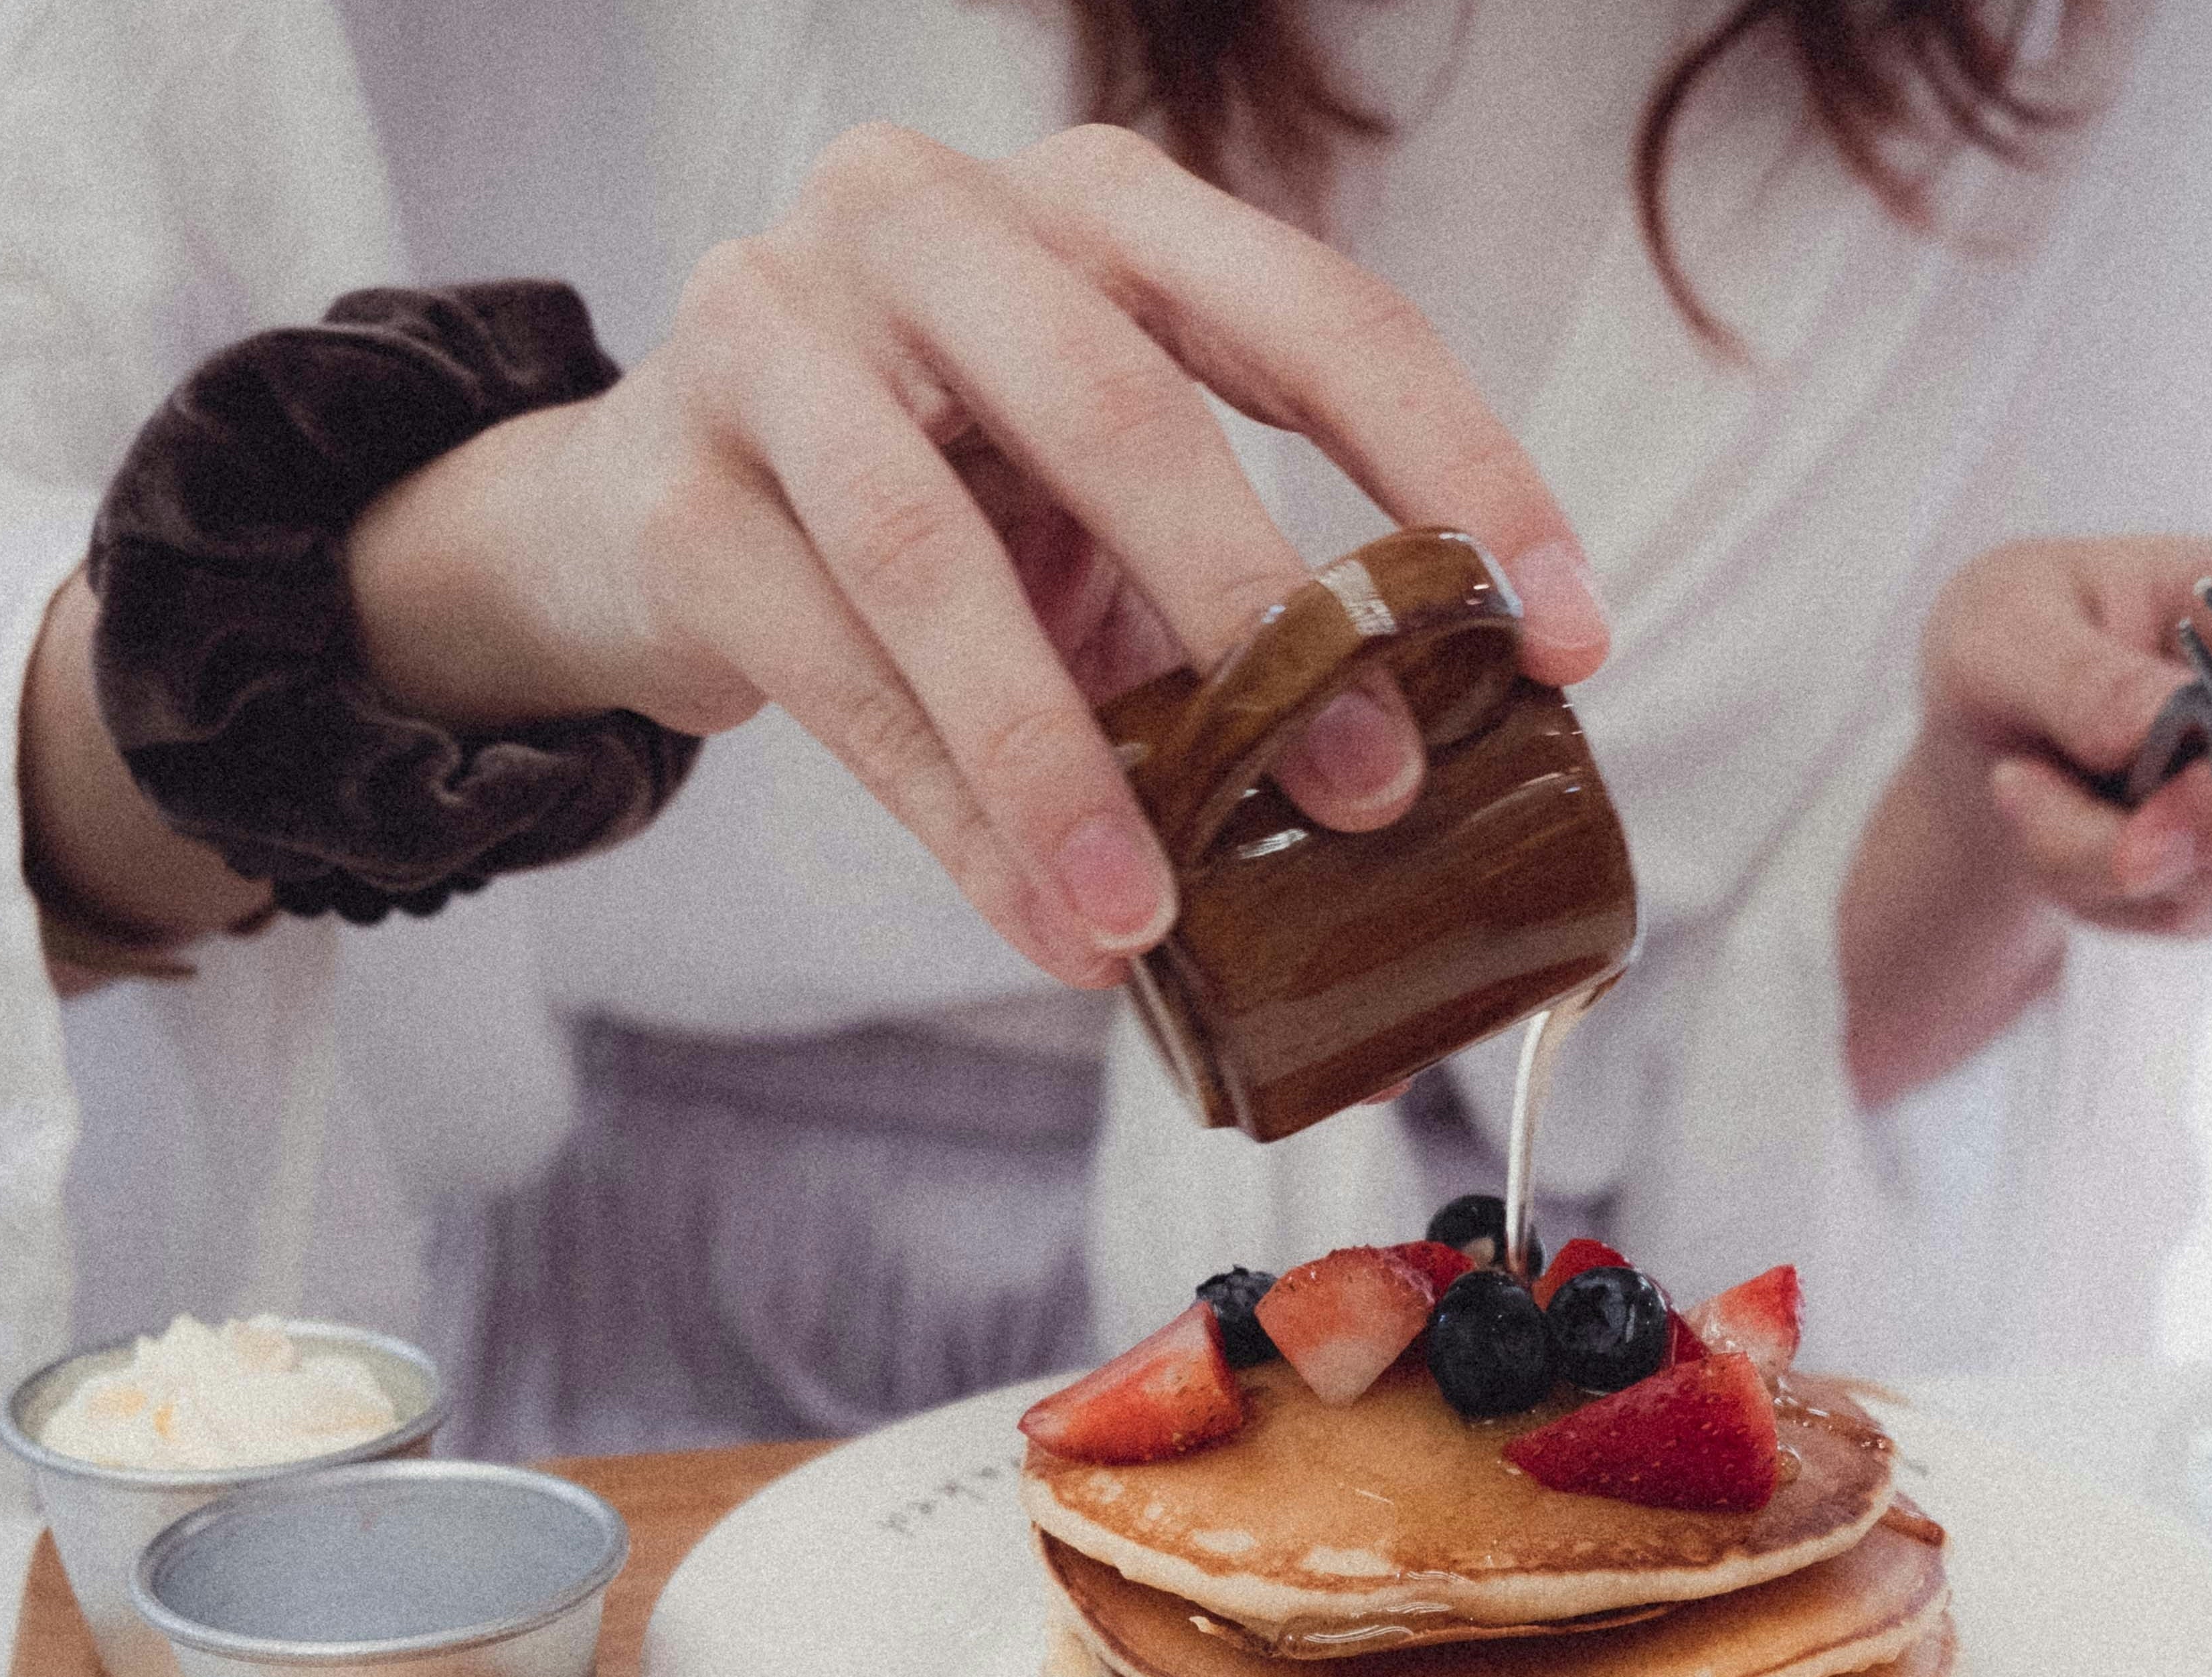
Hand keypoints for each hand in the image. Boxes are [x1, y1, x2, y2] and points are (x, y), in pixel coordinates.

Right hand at [344, 123, 1608, 987]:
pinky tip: (1045, 930)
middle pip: (1115, 403)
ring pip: (932, 555)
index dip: (1455, 471)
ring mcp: (774, 334)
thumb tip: (1401, 791)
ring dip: (1060, 762)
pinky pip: (827, 674)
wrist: (638, 516)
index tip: (1573, 633)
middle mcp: (924, 222)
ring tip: (1150, 921)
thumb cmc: (925, 506)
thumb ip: (1222, 600)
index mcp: (1086, 210)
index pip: (1310, 311)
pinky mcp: (671, 488)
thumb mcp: (1091, 511)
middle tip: (1367, 793)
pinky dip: (951, 820)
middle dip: (1256, 617)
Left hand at [1840, 529, 2211, 1105]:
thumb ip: (2085, 679)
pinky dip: (2110, 896)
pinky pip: (2204, 913)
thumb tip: (2164, 725)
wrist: (1999, 725)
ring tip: (2024, 795)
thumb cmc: (2011, 642)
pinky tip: (2062, 832)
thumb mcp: (2004, 634)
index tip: (2129, 831)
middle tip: (2017, 794)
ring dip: (2101, 868)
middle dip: (2137, 840)